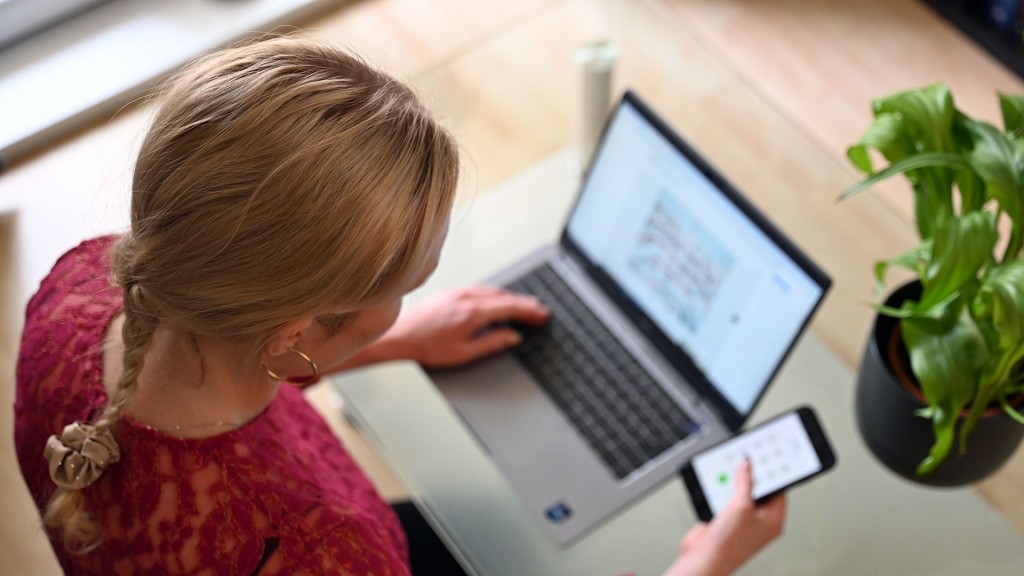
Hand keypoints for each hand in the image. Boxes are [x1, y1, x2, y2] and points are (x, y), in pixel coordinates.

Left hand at [373, 285, 548, 368]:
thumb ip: (492, 343)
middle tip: (539, 309)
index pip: (509, 308)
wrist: (397, 336)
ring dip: (510, 297)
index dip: (528, 311)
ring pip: (492, 291)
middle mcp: (466, 298)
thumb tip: (512, 337)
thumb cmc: (425, 347)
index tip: (542, 314)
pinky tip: (497, 299)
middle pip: (504, 297)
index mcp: (473, 312)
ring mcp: (457, 292)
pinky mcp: (450, 293)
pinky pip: (480, 289)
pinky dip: (495, 294)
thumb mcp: (464, 353)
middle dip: (524, 303)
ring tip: (524, 304)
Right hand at [665, 460, 785, 575]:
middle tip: (746, 462)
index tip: (766, 459)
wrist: (703, 559)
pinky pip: (726, 501)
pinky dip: (722, 493)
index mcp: (773, 521)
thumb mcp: (741, 506)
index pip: (779, 491)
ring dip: (734, 485)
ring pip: (741, 496)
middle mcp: (759, 523)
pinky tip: (718, 486)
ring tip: (730, 472)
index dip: (773, 474)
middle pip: (759, 492)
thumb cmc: (728, 544)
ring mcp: (742, 523)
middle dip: (751, 478)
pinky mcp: (726, 522)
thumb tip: (747, 466)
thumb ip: (745, 483)